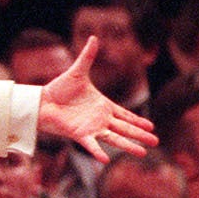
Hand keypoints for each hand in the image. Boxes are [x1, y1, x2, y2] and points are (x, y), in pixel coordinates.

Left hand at [37, 37, 157, 160]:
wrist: (42, 100)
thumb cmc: (59, 88)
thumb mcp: (78, 71)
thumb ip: (88, 57)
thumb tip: (94, 37)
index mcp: (103, 106)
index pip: (125, 115)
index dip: (138, 121)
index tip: (151, 127)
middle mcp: (100, 119)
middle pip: (125, 129)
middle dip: (140, 135)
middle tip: (156, 141)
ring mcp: (91, 128)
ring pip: (114, 138)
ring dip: (128, 145)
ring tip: (143, 153)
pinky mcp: (79, 134)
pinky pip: (91, 144)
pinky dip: (98, 152)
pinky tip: (106, 160)